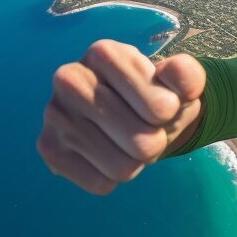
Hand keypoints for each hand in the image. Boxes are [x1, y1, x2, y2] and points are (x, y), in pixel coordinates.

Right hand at [37, 39, 205, 194]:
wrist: (129, 118)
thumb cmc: (156, 98)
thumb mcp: (180, 85)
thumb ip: (187, 75)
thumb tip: (180, 77)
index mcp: (104, 53)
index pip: (161, 110)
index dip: (170, 114)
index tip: (158, 103)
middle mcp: (69, 78)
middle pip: (144, 144)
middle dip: (154, 142)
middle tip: (143, 127)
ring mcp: (54, 115)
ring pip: (122, 168)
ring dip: (135, 162)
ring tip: (126, 140)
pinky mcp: (48, 148)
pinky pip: (99, 184)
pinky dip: (112, 177)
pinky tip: (105, 152)